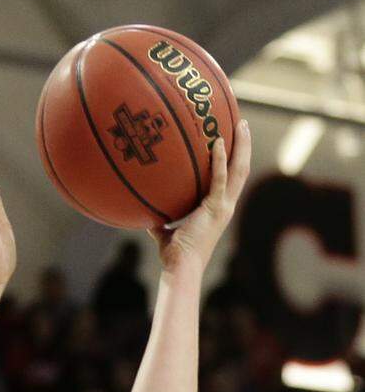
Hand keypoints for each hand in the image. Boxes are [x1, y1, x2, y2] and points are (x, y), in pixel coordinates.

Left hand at [150, 119, 251, 273]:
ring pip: (239, 170)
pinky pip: (219, 179)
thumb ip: (160, 222)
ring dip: (241, 146)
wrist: (181, 268)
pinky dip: (220, 161)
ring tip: (240, 124)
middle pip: (241, 169)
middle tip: (241, 123)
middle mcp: (226, 206)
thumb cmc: (174, 256)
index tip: (232, 140)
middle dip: (244, 146)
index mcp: (218, 209)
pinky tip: (218, 142)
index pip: (231, 179)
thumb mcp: (165, 234)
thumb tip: (147, 215)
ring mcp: (224, 207)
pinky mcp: (216, 209)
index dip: (234, 160)